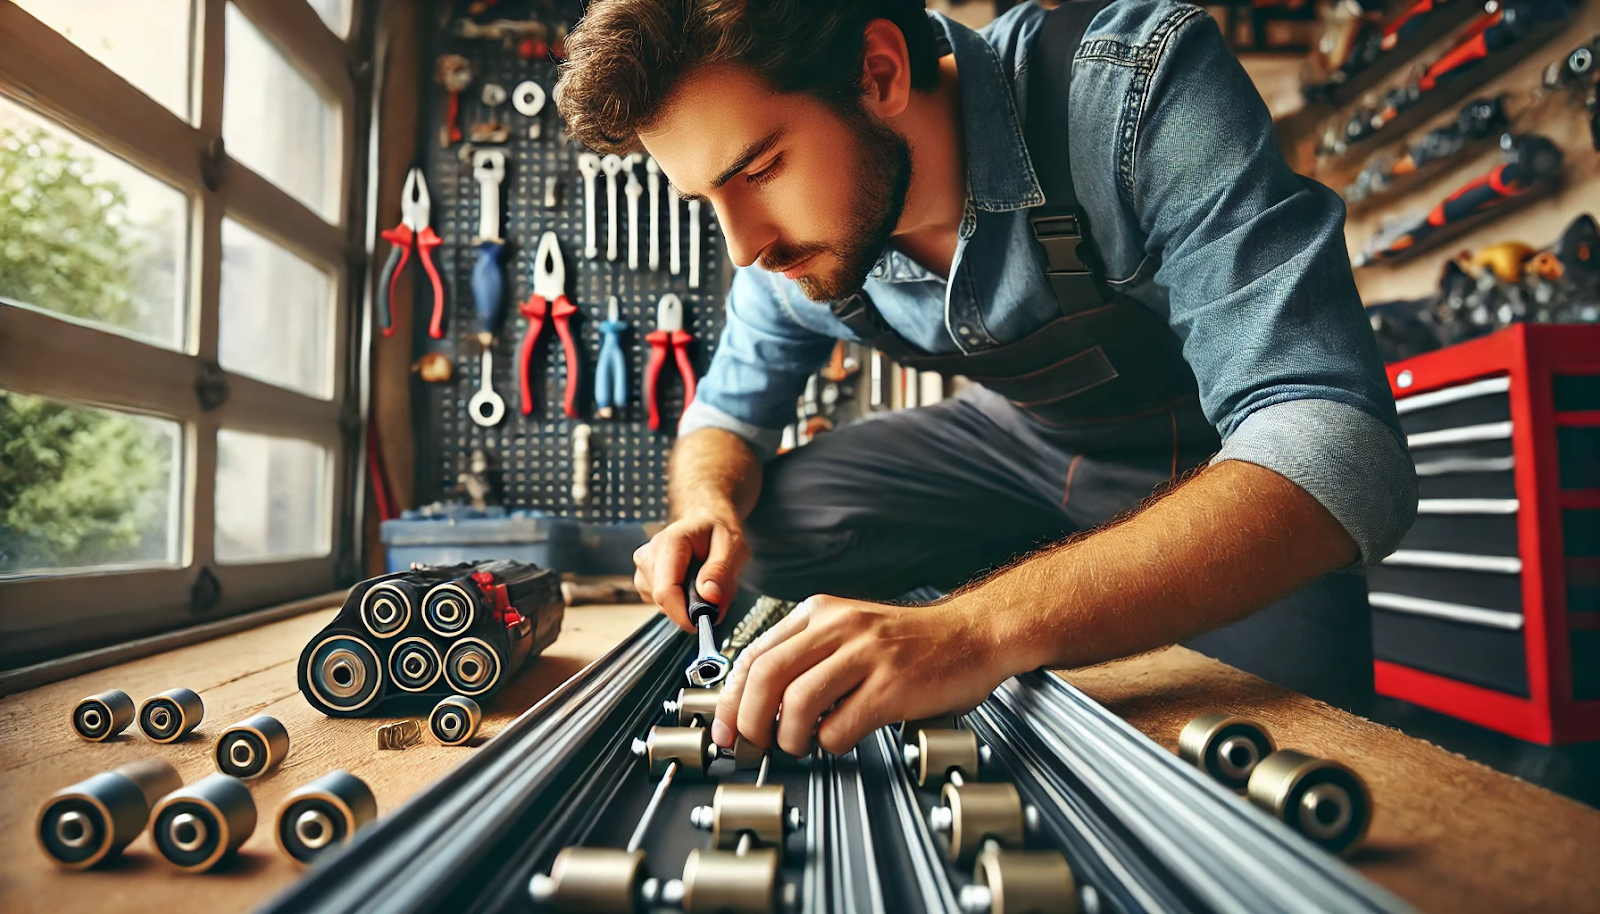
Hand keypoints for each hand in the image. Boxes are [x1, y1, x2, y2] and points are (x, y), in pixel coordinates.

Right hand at [633, 510, 749, 630]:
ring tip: (705, 581)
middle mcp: (649, 555)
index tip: (701, 624)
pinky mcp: (644, 581)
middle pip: (665, 601)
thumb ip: (721, 571)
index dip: (683, 614)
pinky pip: (662, 604)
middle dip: (692, 606)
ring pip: (664, 605)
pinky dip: (680, 601)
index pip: (665, 591)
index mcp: (670, 543)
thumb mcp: (732, 547)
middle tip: (717, 592)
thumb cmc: (718, 532)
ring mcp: (643, 569)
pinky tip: (691, 583)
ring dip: (688, 603)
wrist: (704, 523)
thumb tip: (710, 597)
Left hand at [711, 594, 1013, 755]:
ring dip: (787, 737)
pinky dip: (829, 744)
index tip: (726, 727)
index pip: (754, 654)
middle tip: (750, 744)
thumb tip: (758, 699)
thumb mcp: (849, 629)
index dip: (731, 698)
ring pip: (796, 702)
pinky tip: (837, 741)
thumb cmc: (911, 641)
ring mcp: (867, 656)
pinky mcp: (892, 687)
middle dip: (748, 720)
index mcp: (820, 612)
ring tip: (798, 746)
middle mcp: (839, 628)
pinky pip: (840, 726)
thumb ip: (807, 653)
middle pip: (767, 676)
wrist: (972, 634)